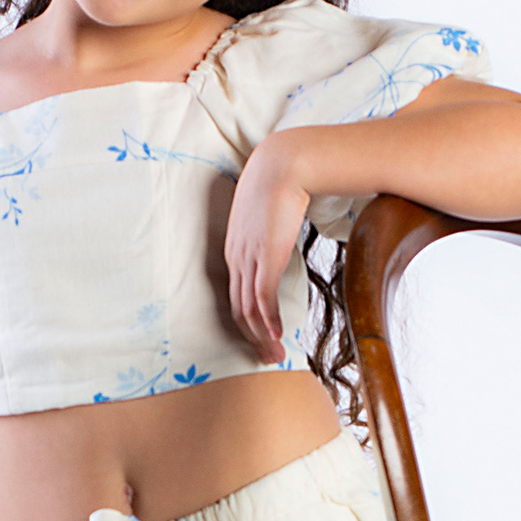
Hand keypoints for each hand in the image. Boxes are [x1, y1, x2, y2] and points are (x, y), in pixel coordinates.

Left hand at [225, 135, 311, 363]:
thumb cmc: (281, 183)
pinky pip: (263, 297)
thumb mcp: (270, 213)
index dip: (248, 321)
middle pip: (238, 309)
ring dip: (262, 336)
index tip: (262, 337)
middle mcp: (236, 257)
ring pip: (249, 309)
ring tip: (276, 353)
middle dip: (253, 338)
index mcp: (235, 248)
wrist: (283, 163)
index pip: (236, 295)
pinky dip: (269, 319)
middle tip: (268, 357)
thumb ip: (273, 231)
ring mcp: (248, 258)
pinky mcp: (265, 256)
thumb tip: (286, 237)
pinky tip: (278, 334)